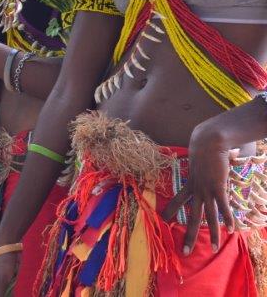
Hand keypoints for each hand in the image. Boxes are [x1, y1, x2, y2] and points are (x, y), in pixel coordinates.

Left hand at [162, 122, 235, 253]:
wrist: (208, 141)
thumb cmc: (205, 149)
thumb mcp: (201, 161)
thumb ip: (206, 165)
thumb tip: (222, 157)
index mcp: (190, 184)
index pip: (178, 200)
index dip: (171, 209)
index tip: (163, 219)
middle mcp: (196, 190)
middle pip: (191, 216)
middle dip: (188, 235)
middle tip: (184, 252)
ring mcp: (206, 190)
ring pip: (209, 216)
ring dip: (213, 234)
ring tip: (213, 249)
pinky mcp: (217, 187)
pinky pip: (222, 206)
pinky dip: (227, 218)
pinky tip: (231, 230)